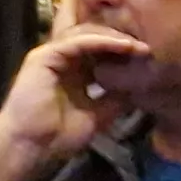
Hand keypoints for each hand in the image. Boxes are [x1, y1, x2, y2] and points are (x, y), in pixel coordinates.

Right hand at [0, 23, 151, 165]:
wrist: (33, 148)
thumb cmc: (58, 137)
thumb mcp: (98, 116)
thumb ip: (114, 99)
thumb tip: (139, 88)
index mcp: (73, 71)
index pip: (98, 49)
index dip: (121, 48)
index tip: (147, 55)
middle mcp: (62, 58)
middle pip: (92, 34)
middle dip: (119, 35)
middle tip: (146, 45)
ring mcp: (51, 54)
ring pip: (85, 32)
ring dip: (114, 36)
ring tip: (138, 46)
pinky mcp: (44, 55)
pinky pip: (76, 40)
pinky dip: (101, 41)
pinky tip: (123, 45)